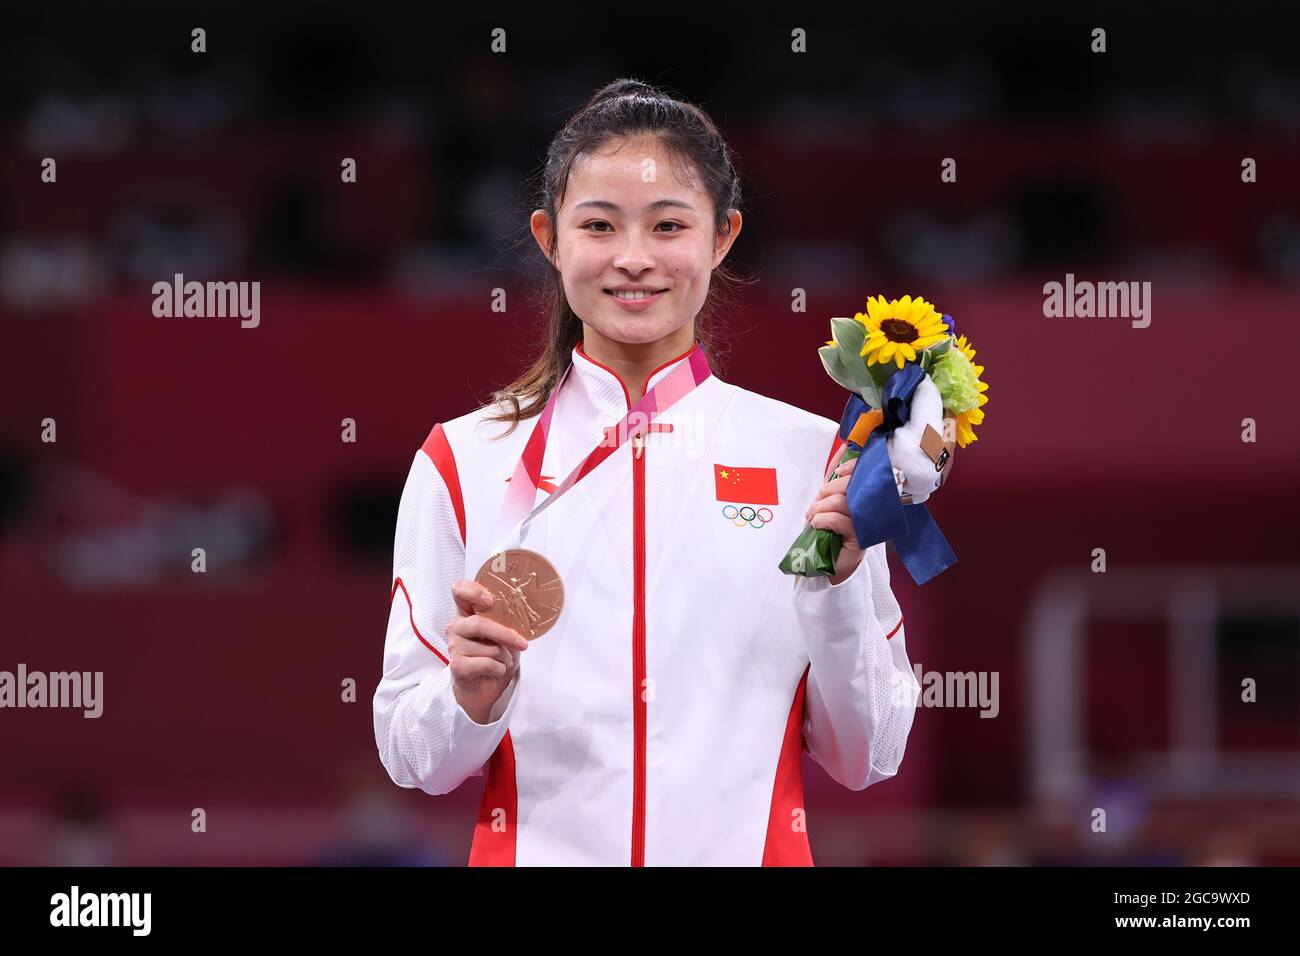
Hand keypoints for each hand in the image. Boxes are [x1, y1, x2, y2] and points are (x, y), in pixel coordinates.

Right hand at [447, 580, 528, 723]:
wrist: (483, 688)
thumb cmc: (493, 657)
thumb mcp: (502, 636)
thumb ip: (505, 623)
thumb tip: (522, 616)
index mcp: (466, 613)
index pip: (459, 591)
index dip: (472, 591)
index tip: (489, 600)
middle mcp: (456, 627)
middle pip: (478, 624)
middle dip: (505, 635)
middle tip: (523, 644)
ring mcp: (454, 646)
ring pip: (488, 647)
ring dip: (504, 657)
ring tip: (503, 661)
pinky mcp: (457, 666)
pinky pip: (487, 663)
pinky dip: (499, 668)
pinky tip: (495, 670)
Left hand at [804, 456, 864, 585]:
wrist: (829, 564)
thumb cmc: (830, 530)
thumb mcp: (829, 500)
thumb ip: (835, 478)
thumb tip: (843, 447)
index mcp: (864, 495)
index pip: (862, 472)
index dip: (850, 466)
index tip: (838, 472)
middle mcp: (869, 507)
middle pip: (850, 486)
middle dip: (828, 490)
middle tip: (816, 504)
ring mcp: (866, 523)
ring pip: (842, 502)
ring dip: (821, 507)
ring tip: (814, 518)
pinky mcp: (860, 539)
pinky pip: (839, 520)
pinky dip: (823, 520)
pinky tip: (818, 526)